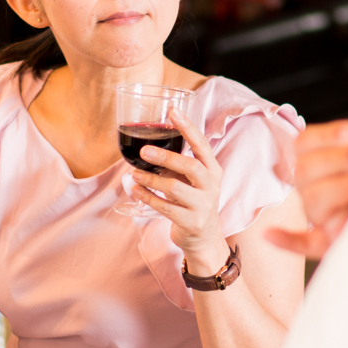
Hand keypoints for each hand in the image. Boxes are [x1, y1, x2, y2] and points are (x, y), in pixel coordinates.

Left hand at [129, 108, 229, 274]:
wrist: (203, 236)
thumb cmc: (193, 200)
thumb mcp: (192, 179)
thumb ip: (178, 163)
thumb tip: (148, 145)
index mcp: (212, 169)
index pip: (202, 144)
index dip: (187, 127)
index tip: (173, 111)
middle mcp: (211, 185)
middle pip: (190, 166)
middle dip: (165, 157)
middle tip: (144, 151)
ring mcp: (203, 205)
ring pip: (174, 188)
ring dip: (151, 180)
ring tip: (134, 174)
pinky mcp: (191, 222)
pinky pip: (165, 207)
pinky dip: (147, 197)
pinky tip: (135, 190)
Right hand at [266, 120, 347, 258]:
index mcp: (320, 160)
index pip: (303, 144)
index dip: (326, 136)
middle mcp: (313, 188)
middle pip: (304, 170)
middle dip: (339, 160)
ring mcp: (320, 216)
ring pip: (313, 200)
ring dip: (342, 187)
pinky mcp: (331, 242)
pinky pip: (304, 244)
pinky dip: (286, 240)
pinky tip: (271, 236)